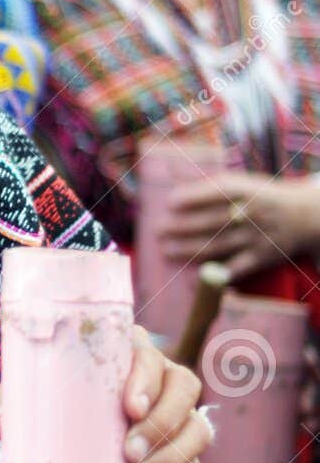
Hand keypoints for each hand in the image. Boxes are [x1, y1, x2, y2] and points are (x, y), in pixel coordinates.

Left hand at [0, 328, 211, 462]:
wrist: (71, 447)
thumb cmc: (54, 409)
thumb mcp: (32, 405)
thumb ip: (14, 408)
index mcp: (126, 354)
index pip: (149, 353)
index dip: (146, 378)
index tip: (130, 407)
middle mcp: (161, 378)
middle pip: (184, 387)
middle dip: (161, 422)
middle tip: (128, 452)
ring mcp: (179, 415)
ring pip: (197, 429)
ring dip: (169, 457)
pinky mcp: (184, 452)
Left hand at [162, 170, 319, 279]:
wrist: (305, 216)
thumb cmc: (264, 197)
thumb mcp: (245, 183)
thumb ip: (216, 188)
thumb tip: (176, 195)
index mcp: (246, 191)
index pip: (217, 192)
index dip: (193, 197)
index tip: (170, 202)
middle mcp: (251, 214)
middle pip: (212, 221)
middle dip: (182, 226)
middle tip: (158, 231)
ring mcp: (255, 238)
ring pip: (218, 245)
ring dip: (188, 249)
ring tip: (165, 251)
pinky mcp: (259, 258)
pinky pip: (234, 269)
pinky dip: (214, 275)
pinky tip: (193, 280)